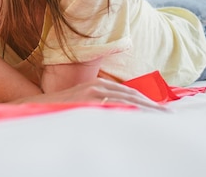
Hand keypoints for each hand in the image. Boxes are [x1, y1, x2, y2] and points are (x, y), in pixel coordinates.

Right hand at [14, 78, 167, 110]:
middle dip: (153, 107)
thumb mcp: (82, 103)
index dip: (148, 103)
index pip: (130, 94)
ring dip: (147, 111)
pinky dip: (131, 113)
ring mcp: (93, 94)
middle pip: (133, 97)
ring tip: (163, 120)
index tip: (163, 112)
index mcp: (98, 85)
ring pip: (128, 102)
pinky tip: (142, 120)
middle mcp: (98, 86)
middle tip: (171, 117)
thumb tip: (120, 113)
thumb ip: (99, 104)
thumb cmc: (59, 109)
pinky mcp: (89, 102)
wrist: (34, 107)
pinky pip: (116, 108)